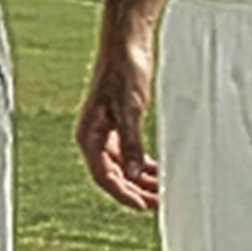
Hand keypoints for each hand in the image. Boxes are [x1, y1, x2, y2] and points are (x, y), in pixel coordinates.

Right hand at [76, 42, 160, 211]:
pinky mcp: (119, 123)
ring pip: (122, 166)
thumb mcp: (130, 110)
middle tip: (158, 203)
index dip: (123, 194)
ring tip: (162, 190)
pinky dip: (143, 164)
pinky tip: (158, 171)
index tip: (144, 206)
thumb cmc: (123, 71)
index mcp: (89, 134)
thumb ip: (131, 143)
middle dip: (135, 190)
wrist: (126, 44)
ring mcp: (106, 130)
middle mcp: (94, 136)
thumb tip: (133, 174)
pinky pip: (129, 153)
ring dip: (141, 180)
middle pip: (113, 175)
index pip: (103, 176)